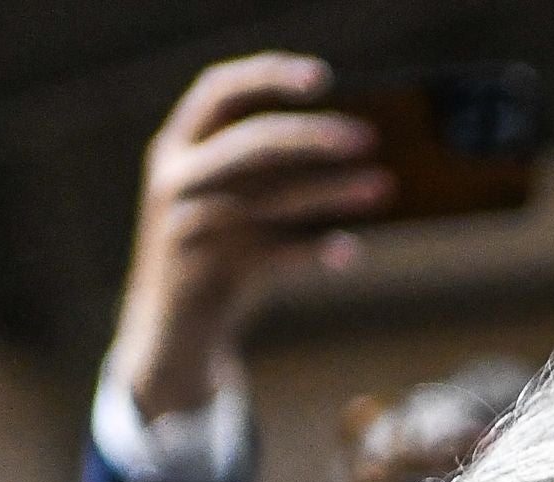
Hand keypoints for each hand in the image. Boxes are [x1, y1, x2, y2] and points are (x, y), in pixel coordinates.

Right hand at [110, 55, 391, 420]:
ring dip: (332, 190)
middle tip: (366, 137)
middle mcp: (178, 181)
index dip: (268, 76)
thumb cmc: (215, 254)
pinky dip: (317, 251)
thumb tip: (349, 145)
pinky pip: (276, 255)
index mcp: (175, 148)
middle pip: (252, 142)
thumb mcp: (225, 202)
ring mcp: (191, 228)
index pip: (218, 91)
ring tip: (382, 186)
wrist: (171, 333)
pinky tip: (351, 251)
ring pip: (272, 198)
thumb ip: (265, 172)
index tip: (322, 77)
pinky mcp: (210, 275)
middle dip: (313, 136)